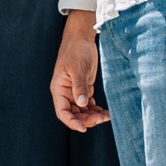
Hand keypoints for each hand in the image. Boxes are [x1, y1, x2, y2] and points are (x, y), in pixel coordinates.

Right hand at [50, 10, 107, 130]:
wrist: (81, 38)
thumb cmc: (76, 50)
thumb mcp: (78, 68)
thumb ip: (80, 87)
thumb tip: (82, 104)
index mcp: (59, 89)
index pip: (62, 112)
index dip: (72, 122)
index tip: (84, 128)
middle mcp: (65, 93)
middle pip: (74, 114)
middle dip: (87, 119)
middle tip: (101, 118)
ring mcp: (75, 91)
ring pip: (82, 111)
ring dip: (93, 116)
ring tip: (106, 116)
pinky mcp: (84, 88)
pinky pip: (88, 104)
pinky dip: (96, 109)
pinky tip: (105, 111)